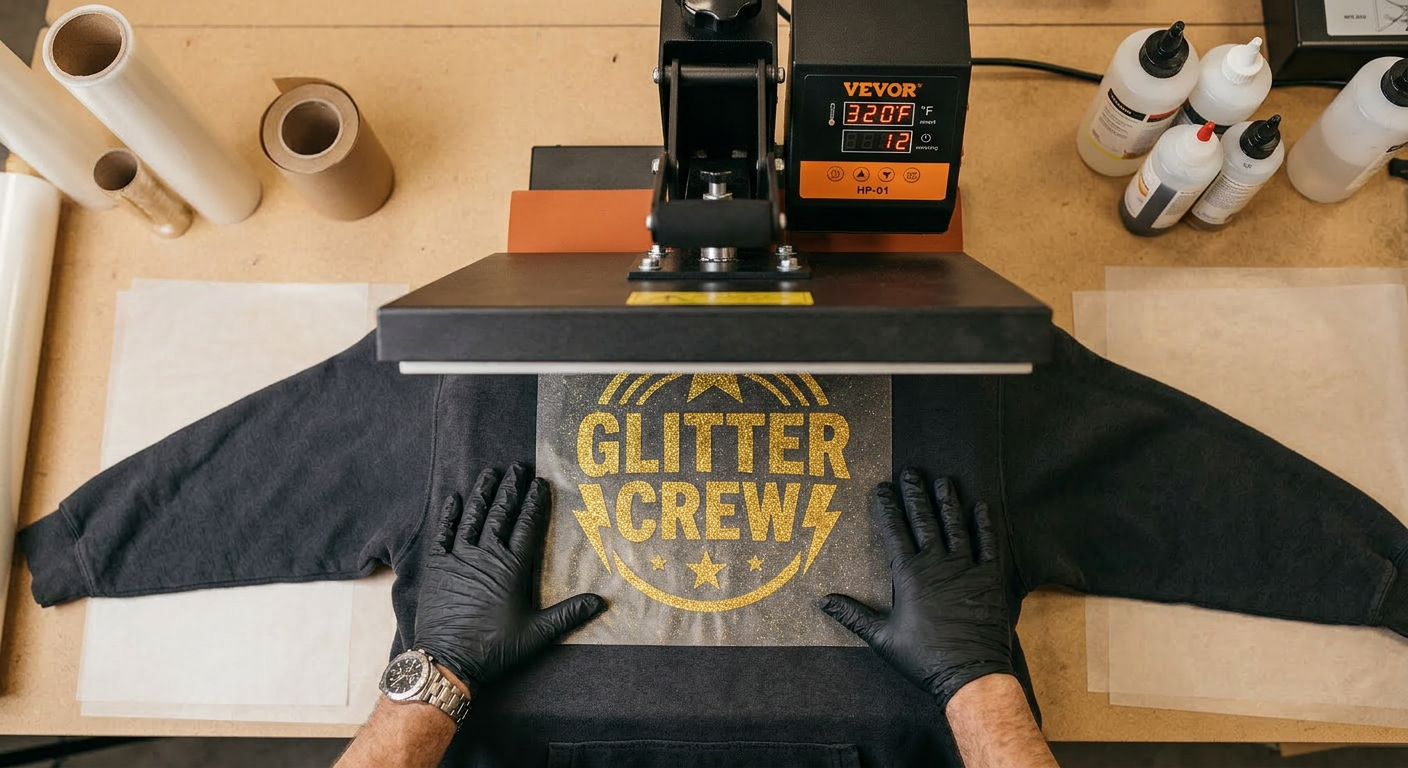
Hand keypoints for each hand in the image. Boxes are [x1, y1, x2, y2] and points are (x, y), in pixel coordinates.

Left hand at [414, 464, 606, 693]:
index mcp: (512, 567)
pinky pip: (443, 532)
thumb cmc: (495, 647)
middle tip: (517, 467)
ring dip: (482, 492)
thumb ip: (569, 614)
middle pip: (500, 513)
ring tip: (490, 473)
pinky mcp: (437, 566)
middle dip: (510, 488)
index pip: (527, 525)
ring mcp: (459, 557)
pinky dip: (449, 514)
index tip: (540, 483)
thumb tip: (602, 602)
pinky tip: (454, 498)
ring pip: (472, 516)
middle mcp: (486, 555)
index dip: (534, 502)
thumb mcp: (537, 634)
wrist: (449, 660)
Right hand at [820, 467, 1011, 709]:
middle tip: (911, 472)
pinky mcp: (990, 578)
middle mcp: (937, 563)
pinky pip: (988, 544)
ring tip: (944, 481)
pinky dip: (984, 525)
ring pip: (956, 525)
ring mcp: (966, 568)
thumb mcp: (881, 638)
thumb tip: (823, 601)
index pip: (894, 531)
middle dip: (916, 494)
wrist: (969, 674)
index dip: (887, 507)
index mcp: (909, 574)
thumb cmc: (923, 658)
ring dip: (949, 501)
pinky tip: (981, 507)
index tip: (882, 487)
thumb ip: (853, 615)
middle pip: (924, 520)